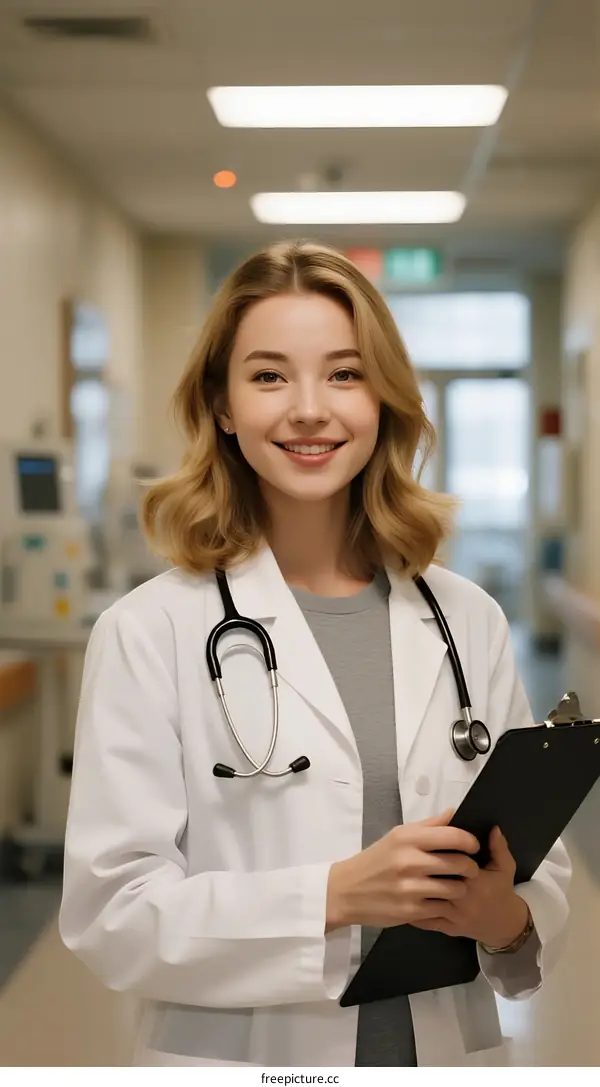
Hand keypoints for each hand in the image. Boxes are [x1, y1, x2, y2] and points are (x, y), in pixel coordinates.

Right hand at [326, 808, 479, 932]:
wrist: (346, 891)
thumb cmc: (376, 860)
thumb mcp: (397, 836)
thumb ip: (429, 825)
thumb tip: (455, 812)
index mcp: (407, 838)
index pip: (452, 836)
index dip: (470, 841)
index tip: (474, 846)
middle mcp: (409, 861)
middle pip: (459, 863)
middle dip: (471, 867)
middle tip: (469, 869)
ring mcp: (410, 888)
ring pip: (456, 888)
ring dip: (461, 888)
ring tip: (455, 886)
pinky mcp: (411, 911)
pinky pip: (443, 907)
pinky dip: (446, 904)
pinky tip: (441, 900)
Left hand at [412, 825, 528, 947]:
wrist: (504, 925)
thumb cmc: (501, 891)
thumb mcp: (505, 867)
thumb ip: (498, 847)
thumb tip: (492, 827)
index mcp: (478, 882)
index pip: (453, 863)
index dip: (438, 852)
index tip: (426, 844)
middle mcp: (464, 900)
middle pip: (436, 881)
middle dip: (422, 870)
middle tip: (407, 857)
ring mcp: (454, 916)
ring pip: (428, 901)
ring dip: (414, 888)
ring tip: (400, 874)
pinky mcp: (447, 928)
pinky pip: (425, 920)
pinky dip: (412, 908)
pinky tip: (403, 896)